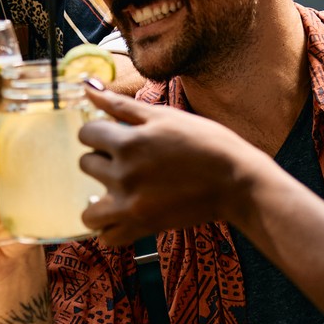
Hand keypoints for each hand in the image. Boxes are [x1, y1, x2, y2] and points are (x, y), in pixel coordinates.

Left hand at [77, 86, 264, 245]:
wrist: (236, 181)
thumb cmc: (206, 143)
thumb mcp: (165, 116)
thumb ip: (120, 104)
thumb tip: (86, 86)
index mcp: (129, 142)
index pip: (86, 134)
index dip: (99, 131)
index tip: (115, 135)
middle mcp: (124, 175)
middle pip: (86, 165)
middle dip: (102, 160)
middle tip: (127, 161)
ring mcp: (131, 205)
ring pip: (89, 210)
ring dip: (98, 200)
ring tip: (118, 192)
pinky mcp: (142, 227)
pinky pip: (108, 237)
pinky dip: (111, 229)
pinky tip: (124, 214)